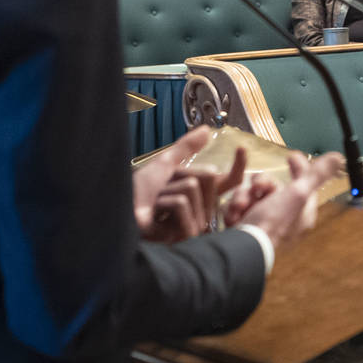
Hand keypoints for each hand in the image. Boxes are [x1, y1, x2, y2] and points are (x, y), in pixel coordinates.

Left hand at [132, 128, 246, 242]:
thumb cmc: (138, 193)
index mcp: (202, 196)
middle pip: (209, 175)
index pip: (231, 181)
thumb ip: (187, 147)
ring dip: (167, 190)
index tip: (241, 148)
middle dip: (179, 175)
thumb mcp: (165, 163)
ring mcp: (197, 223)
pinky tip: (156, 217)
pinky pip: (182, 201)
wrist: (121, 211)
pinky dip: (162, 202)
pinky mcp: (187, 232)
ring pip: (193, 185)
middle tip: (164, 191)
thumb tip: (207, 130)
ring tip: (157, 206)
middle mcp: (203, 211)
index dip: (239, 164)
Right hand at [230, 150, 345, 249]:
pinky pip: (241, 205)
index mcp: (302, 213)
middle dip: (262, 184)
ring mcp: (265, 222)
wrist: (241, 247)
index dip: (299, 168)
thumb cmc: (272, 222)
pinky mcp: (247, 225)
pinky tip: (235, 213)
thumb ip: (317, 174)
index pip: (304, 184)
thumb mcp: (298, 193)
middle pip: (274, 186)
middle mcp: (286, 219)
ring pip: (254, 193)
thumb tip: (338, 158)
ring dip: (245, 196)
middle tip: (257, 188)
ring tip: (242, 205)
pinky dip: (237, 207)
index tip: (290, 157)